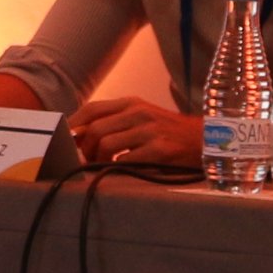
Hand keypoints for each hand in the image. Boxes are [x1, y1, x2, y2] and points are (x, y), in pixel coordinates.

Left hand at [64, 95, 203, 172]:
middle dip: (84, 148)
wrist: (206, 140)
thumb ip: (116, 121)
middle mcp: (139, 113)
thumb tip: (81, 135)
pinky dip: (116, 168)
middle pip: (95, 130)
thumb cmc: (170, 132)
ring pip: (105, 145)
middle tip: (85, 160)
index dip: (74, 124)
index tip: (65, 138)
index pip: (92, 109)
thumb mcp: (144, 117)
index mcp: (132, 103)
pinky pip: (125, 160)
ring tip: (101, 166)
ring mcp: (149, 131)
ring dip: (97, 160)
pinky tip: (120, 170)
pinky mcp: (159, 150)